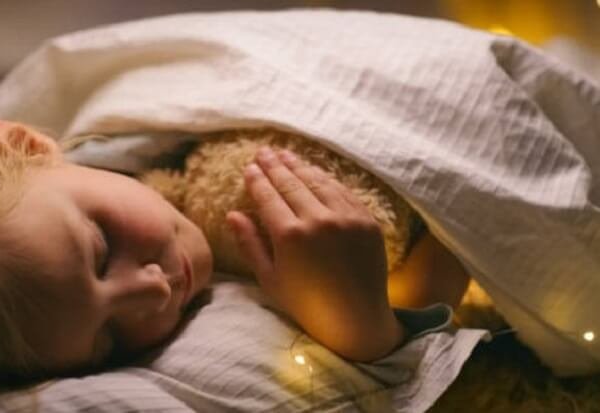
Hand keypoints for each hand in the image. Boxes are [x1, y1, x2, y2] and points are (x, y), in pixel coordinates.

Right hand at [227, 147, 389, 317]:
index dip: (258, 180)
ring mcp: (346, 217)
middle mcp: (318, 220)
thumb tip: (233, 214)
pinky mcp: (366, 220)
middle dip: (275, 166)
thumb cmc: (307, 305)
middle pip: (292, 183)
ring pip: (318, 182)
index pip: (268, 197)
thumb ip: (250, 243)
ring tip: (286, 156)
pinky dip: (326, 179)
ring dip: (300, 167)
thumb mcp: (270, 278)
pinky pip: (343, 191)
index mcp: (290, 236)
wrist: (356, 319)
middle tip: (264, 152)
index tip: (250, 167)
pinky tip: (315, 173)